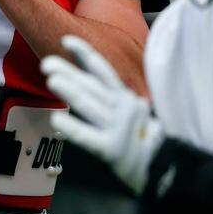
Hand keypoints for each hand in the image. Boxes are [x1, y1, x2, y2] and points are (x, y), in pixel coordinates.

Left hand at [41, 35, 163, 193]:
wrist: (165, 172)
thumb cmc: (141, 145)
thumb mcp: (129, 116)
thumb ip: (108, 100)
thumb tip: (81, 82)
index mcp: (125, 99)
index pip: (102, 71)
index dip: (84, 54)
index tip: (66, 41)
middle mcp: (124, 109)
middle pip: (92, 86)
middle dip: (68, 73)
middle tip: (46, 64)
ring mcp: (120, 128)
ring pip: (90, 105)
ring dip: (70, 90)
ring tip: (52, 80)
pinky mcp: (113, 150)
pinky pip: (88, 137)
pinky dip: (72, 128)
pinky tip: (56, 120)